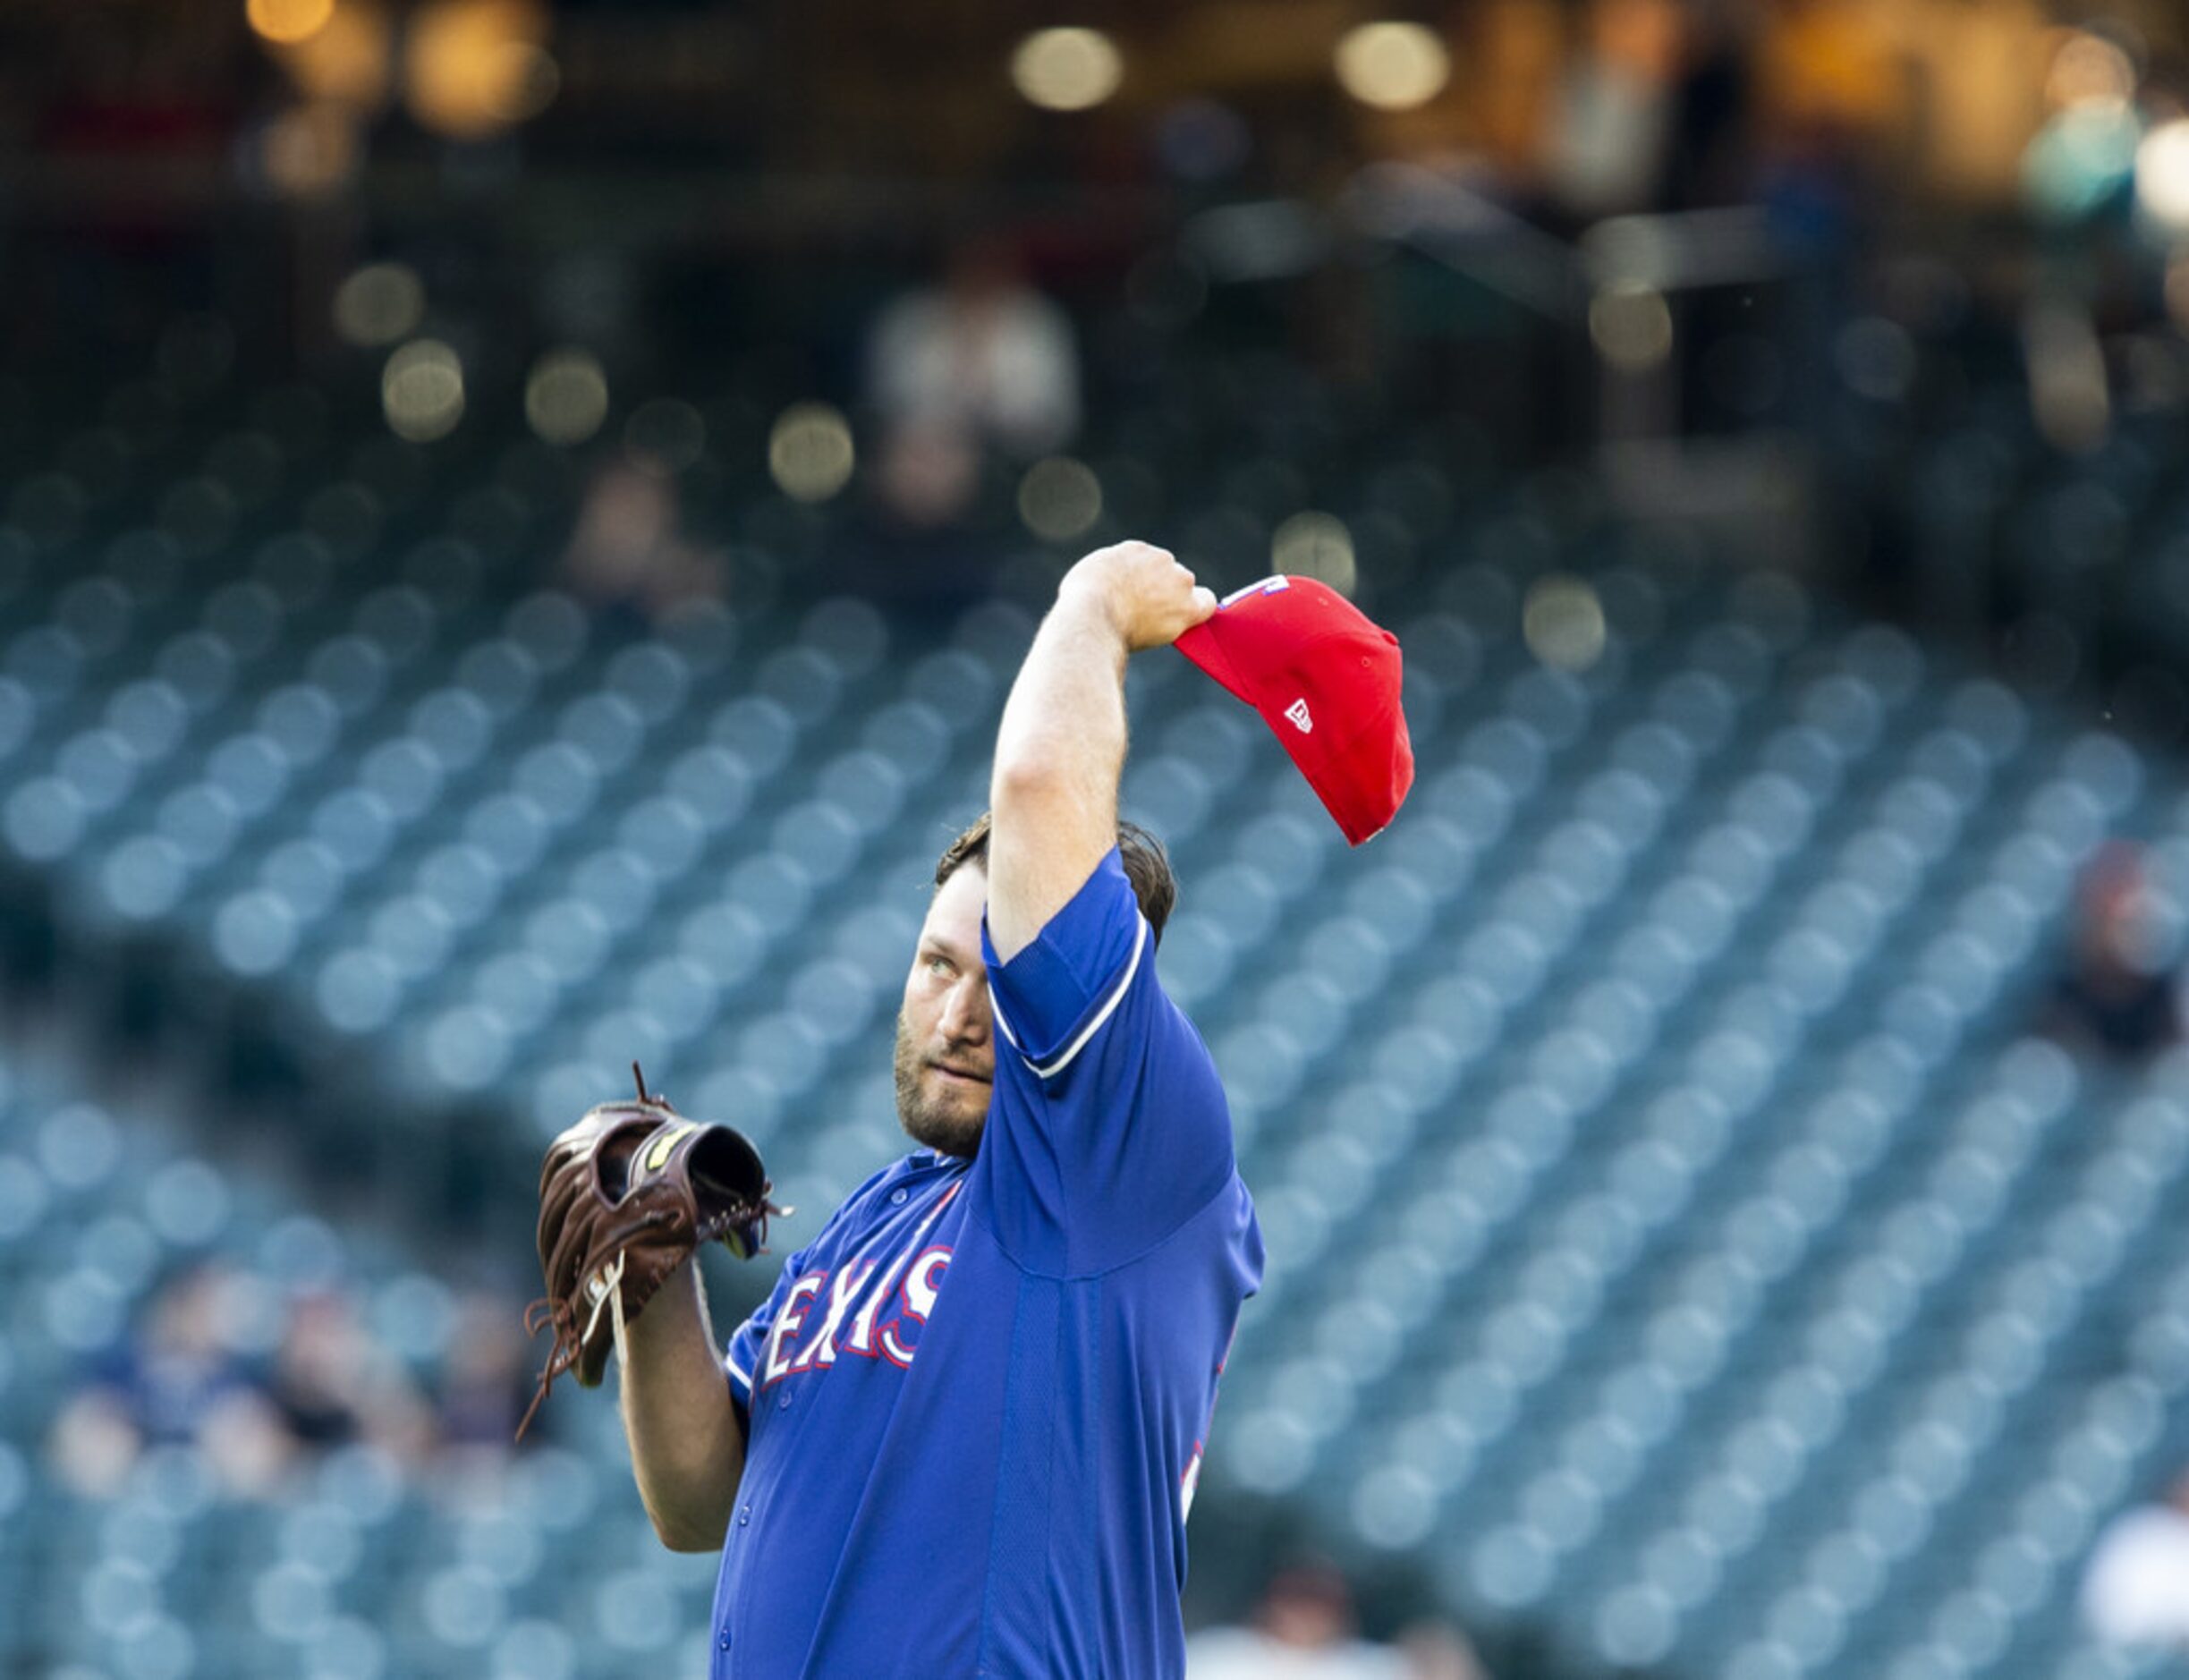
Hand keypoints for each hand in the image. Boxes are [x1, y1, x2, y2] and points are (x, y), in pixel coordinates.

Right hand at [1059, 541, 1216, 652]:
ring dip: (1177, 605)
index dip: (1147, 584)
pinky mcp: (1188, 605)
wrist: (1091, 614)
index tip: (1139, 598)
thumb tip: (1113, 590)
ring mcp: (1178, 580)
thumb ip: (1109, 578)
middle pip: (1172, 577)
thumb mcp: (1089, 577)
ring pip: (1187, 592)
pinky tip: (1194, 621)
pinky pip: (1207, 604)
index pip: (1151, 566)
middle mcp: (1161, 558)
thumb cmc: (1081, 603)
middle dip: (1163, 593)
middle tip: (1146, 616)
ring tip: (1156, 626)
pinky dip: (1202, 611)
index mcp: (1135, 549)